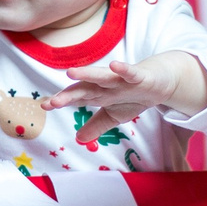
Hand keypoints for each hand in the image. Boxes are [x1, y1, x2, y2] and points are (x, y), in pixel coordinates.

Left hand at [41, 52, 206, 143]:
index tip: (45, 106)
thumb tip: (79, 140)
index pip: (77, 97)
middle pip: (85, 88)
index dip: (62, 101)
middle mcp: (107, 84)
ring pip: (104, 77)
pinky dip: (124, 70)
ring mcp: (123, 79)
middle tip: (53, 101)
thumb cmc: (133, 96)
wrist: (161, 80)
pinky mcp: (141, 76)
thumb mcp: (114, 115)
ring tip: (71, 73)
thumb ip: (96, 125)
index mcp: (99, 94)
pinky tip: (114, 65)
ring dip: (88, 74)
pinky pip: (132, 73)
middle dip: (69, 94)